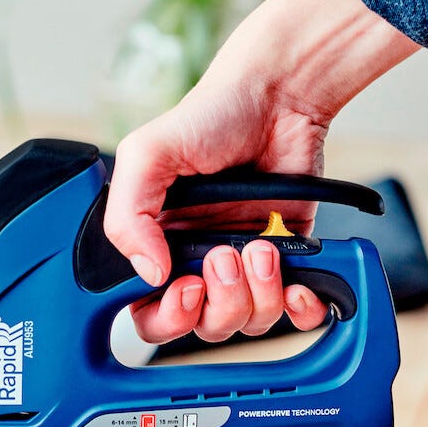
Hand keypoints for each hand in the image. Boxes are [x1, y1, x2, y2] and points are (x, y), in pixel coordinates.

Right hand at [104, 0, 419, 343]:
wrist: (278, 99)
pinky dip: (300, 308)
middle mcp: (197, 262)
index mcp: (154, 245)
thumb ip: (128, 215)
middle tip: (221, 260)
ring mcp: (243, 266)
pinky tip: (298, 285)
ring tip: (261, 246)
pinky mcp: (289, 262)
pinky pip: (294, 313)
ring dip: (257, 293)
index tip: (183, 287)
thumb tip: (148, 272)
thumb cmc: (209, 118)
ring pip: (246, 322)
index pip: (147, 312)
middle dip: (215, 306)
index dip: (165, 316)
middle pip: (200, 327)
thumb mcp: (146, 154)